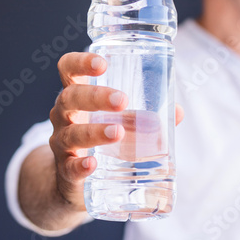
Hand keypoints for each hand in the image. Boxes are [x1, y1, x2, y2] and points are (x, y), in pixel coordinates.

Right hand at [49, 52, 183, 211]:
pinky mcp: (66, 169)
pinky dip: (80, 165)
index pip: (68, 69)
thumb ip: (142, 115)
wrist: (73, 177)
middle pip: (69, 98)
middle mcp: (64, 115)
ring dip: (94, 131)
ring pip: (71, 133)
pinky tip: (92, 164)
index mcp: (77, 95)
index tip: (102, 63)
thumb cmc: (96, 137)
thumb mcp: (115, 120)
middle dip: (95, 97)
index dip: (80, 62)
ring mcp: (62, 142)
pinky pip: (69, 166)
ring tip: (117, 132)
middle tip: (122, 101)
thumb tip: (177, 112)